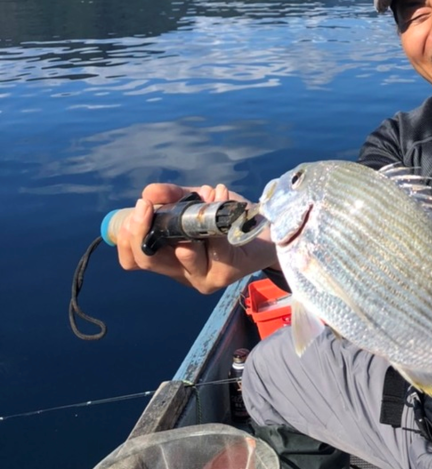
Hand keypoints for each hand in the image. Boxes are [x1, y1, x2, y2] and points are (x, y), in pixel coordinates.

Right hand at [115, 183, 277, 293]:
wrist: (267, 231)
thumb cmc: (227, 220)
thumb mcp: (195, 203)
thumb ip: (172, 197)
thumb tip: (149, 192)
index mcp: (168, 258)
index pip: (133, 260)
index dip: (126, 239)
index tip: (137, 210)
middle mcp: (182, 273)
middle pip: (147, 262)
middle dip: (141, 231)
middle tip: (147, 205)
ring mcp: (204, 277)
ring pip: (182, 256)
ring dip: (188, 221)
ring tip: (203, 196)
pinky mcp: (227, 272)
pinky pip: (216, 246)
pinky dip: (218, 213)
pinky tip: (222, 194)